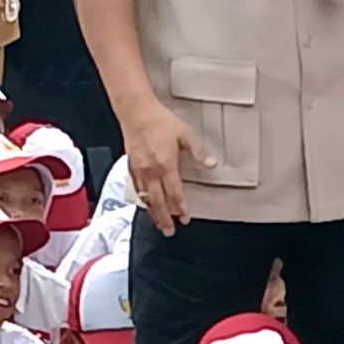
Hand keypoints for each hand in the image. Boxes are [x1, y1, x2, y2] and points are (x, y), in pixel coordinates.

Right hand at [121, 100, 210, 235]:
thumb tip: (213, 163)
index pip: (175, 192)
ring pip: (147, 197)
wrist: (136, 112)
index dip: (181, 207)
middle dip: (165, 218)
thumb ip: (198, 151)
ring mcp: (140, 170)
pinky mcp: (131, 166)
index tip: (185, 218)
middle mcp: (152, 171)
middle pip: (159, 201)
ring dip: (153, 213)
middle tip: (170, 231)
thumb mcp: (185, 133)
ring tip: (159, 224)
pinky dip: (143, 199)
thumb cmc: (160, 121)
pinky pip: (137, 188)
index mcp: (166, 165)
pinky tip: (146, 204)